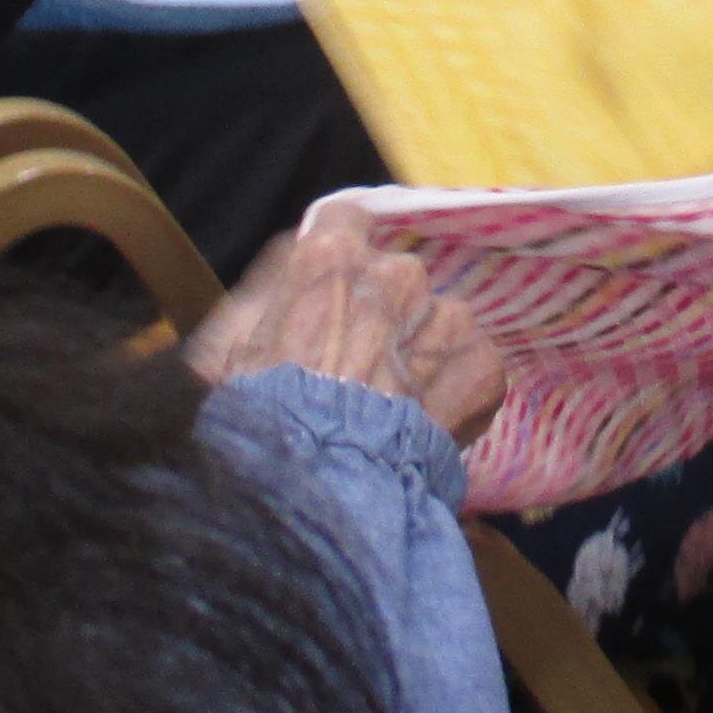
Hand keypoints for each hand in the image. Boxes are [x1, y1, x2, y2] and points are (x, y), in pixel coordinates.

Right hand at [185, 209, 506, 445]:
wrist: (318, 490)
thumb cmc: (261, 422)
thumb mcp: (230, 346)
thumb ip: (268, 291)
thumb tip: (295, 263)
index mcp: (331, 259)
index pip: (348, 222)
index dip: (344, 260)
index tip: (341, 288)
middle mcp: (396, 275)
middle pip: (398, 279)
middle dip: (385, 315)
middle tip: (360, 370)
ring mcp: (447, 318)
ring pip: (440, 324)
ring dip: (424, 355)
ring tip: (394, 409)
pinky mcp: (482, 365)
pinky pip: (473, 367)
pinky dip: (457, 392)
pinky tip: (424, 426)